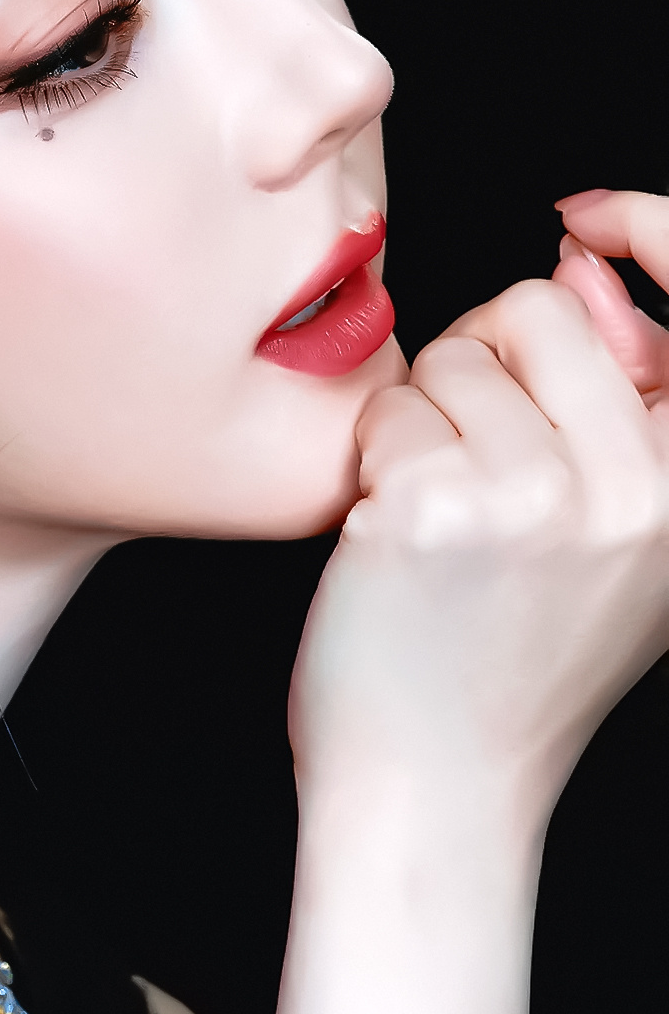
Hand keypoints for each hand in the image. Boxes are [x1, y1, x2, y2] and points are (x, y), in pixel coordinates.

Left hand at [287, 187, 668, 831]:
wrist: (440, 792)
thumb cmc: (511, 662)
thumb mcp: (622, 543)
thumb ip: (625, 409)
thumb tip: (582, 261)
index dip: (652, 227)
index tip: (585, 221)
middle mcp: (644, 490)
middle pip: (540, 308)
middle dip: (483, 361)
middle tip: (469, 459)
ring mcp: (543, 496)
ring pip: (454, 355)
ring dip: (421, 421)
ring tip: (436, 520)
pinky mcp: (440, 504)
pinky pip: (389, 408)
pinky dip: (372, 463)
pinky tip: (391, 545)